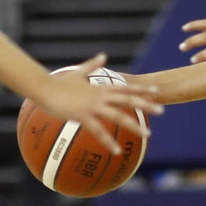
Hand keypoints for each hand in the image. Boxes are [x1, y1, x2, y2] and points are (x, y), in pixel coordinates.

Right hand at [31, 53, 162, 151]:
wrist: (44, 87)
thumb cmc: (59, 82)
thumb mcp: (78, 71)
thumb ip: (92, 64)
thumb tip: (103, 55)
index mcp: (100, 88)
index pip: (125, 87)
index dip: (141, 89)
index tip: (156, 91)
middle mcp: (100, 96)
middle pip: (128, 99)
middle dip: (146, 105)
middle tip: (162, 111)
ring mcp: (93, 106)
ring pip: (118, 116)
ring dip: (134, 125)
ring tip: (147, 134)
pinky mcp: (83, 116)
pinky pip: (99, 131)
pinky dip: (109, 141)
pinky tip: (118, 151)